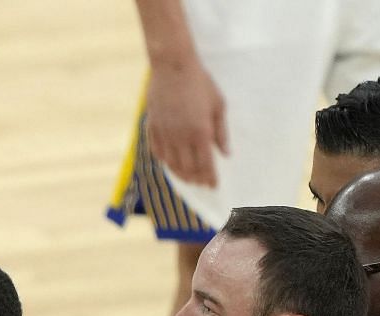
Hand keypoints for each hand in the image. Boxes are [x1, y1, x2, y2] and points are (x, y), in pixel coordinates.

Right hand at [145, 56, 228, 187]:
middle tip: (201, 182)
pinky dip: (165, 161)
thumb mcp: (218, 105)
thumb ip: (221, 132)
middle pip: (188, 168)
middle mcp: (181, 137)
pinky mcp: (153, 128)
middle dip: (196, 179)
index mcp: (200, 132)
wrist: (173, 66)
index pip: (206, 164)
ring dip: (180, 174)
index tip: (213, 185)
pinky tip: (171, 163)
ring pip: (172, 164)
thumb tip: (226, 154)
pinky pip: (158, 152)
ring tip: (187, 177)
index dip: (210, 178)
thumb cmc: (200, 82)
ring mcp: (165, 134)